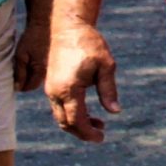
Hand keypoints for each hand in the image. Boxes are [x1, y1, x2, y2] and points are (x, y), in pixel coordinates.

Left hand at [12, 15, 49, 92]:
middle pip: (35, 83)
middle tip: (19, 69)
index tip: (15, 78)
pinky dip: (36, 68)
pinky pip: (44, 70)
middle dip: (26, 80)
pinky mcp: (53, 60)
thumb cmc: (32, 38)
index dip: (20, 85)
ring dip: (31, 74)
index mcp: (41, 70)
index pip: (29, 87)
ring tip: (26, 62)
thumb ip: (19, 72)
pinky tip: (33, 58)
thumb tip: (17, 87)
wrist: (46, 23)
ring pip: (39, 77)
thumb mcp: (21, 55)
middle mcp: (49, 70)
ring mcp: (52, 65)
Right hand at [45, 21, 120, 141]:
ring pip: (60, 116)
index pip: (76, 120)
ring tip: (98, 123)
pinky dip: (71, 113)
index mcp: (68, 89)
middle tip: (101, 133)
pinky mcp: (51, 84)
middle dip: (82, 132)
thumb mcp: (106, 65)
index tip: (101, 138)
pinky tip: (87, 111)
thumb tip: (115, 112)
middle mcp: (55, 92)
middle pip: (65, 123)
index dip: (88, 132)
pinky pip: (58, 106)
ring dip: (77, 123)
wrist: (68, 28)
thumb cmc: (89, 44)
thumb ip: (109, 90)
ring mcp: (50, 89)